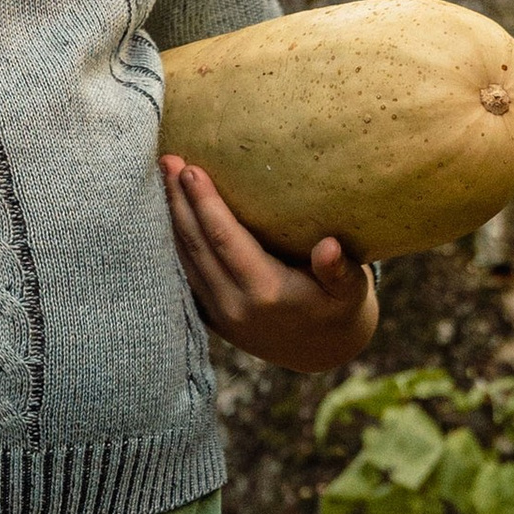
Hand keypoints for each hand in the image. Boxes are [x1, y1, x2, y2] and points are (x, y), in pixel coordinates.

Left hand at [161, 154, 378, 374]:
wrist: (322, 353)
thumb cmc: (338, 308)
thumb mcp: (350, 291)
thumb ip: (340, 270)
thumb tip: (330, 246)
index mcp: (267, 292)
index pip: (225, 240)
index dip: (205, 204)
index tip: (191, 168)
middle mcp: (235, 304)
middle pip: (197, 245)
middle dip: (179, 201)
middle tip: (167, 160)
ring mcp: (219, 314)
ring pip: (185, 259)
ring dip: (171, 218)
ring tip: (162, 176)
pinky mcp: (211, 317)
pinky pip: (186, 274)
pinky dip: (175, 241)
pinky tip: (169, 211)